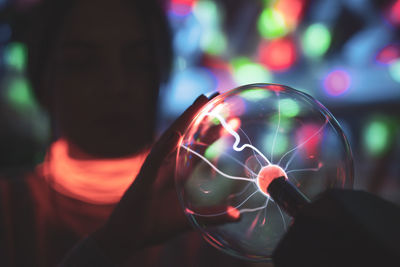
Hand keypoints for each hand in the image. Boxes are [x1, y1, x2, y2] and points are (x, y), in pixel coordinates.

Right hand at [93, 94, 239, 262]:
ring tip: (199, 102)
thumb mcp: (190, 219)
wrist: (128, 236)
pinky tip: (174, 133)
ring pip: (171, 139)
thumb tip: (238, 215)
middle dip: (201, 116)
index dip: (215, 133)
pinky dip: (164, 147)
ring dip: (185, 120)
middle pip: (187, 136)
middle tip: (216, 95)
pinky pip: (154, 161)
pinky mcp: (144, 180)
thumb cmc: (155, 225)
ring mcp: (155, 170)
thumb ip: (213, 216)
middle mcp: (168, 166)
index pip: (200, 148)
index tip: (232, 119)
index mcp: (179, 173)